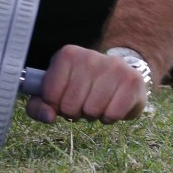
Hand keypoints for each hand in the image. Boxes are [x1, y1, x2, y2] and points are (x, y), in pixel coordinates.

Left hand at [24, 44, 148, 124]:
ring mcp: (112, 66)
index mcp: (67, 55)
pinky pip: (113, 114)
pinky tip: (111, 105)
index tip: (63, 99)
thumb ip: (40, 106)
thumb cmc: (83, 86)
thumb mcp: (56, 91)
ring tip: (98, 102)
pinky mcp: (131, 80)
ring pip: (92, 111)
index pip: (50, 95)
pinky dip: (110, 118)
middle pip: (71, 106)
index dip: (55, 105)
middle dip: (75, 112)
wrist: (119, 73)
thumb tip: (48, 117)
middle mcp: (89, 56)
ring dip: (93, 115)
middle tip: (83, 102)